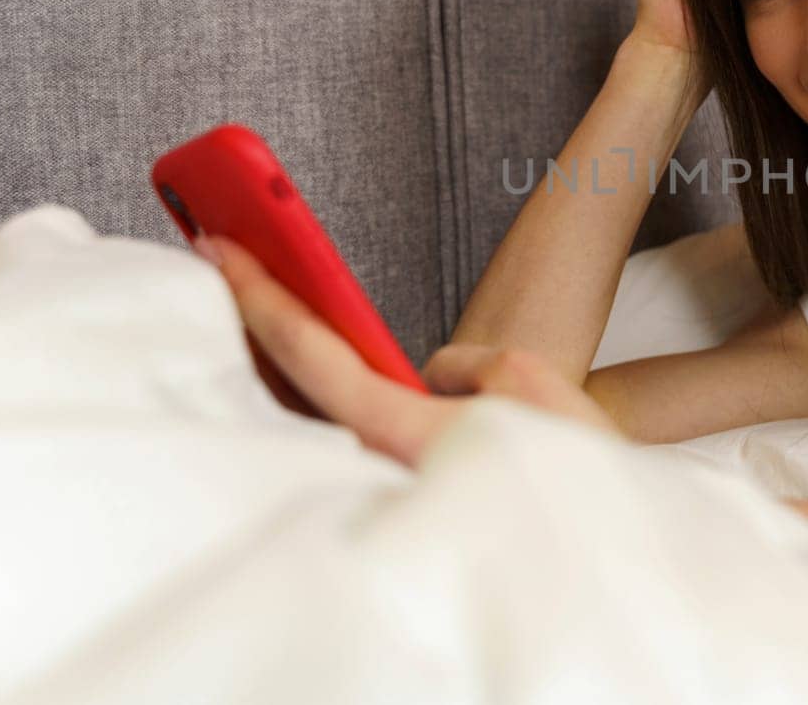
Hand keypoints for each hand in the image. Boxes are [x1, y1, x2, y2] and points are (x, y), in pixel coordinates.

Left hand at [194, 234, 622, 468]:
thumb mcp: (524, 384)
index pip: (306, 350)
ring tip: (266, 300)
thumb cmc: (564, 478)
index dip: (258, 292)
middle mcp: (376, 462)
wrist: (588, 558)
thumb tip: (430, 378)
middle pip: (290, 384)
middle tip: (227, 259)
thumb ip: (466, 362)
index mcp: (398, 427)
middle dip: (257, 318)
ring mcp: (384, 483)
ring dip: (287, 357)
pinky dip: (320, 394)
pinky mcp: (403, 496)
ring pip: (316, 413)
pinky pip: (347, 437)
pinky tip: (324, 369)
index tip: (220, 249)